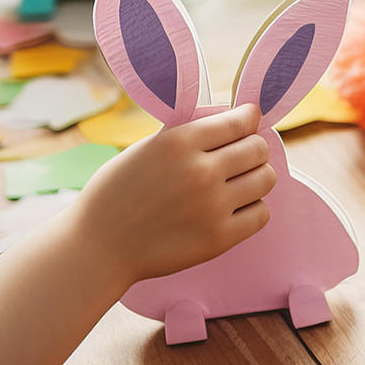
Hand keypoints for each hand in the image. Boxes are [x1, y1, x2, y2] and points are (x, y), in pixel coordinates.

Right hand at [62, 104, 274, 285]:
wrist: (98, 246)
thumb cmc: (117, 193)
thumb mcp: (145, 148)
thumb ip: (186, 134)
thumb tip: (229, 120)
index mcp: (180, 141)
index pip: (240, 121)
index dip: (249, 118)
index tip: (250, 119)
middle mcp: (200, 170)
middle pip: (258, 149)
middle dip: (253, 149)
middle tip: (242, 156)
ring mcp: (212, 206)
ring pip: (266, 180)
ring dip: (256, 178)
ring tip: (239, 182)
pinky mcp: (219, 238)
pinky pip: (261, 214)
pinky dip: (253, 209)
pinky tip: (235, 208)